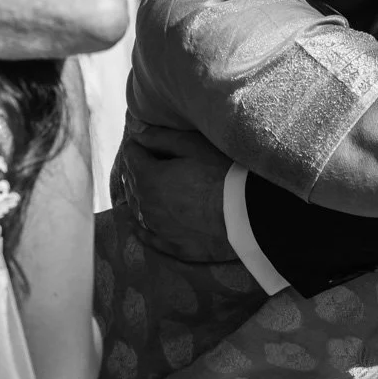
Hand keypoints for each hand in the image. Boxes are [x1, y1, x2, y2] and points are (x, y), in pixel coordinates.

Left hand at [117, 125, 237, 262]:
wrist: (246, 216)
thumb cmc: (222, 174)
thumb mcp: (192, 146)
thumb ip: (160, 138)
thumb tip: (137, 132)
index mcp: (148, 177)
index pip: (131, 155)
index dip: (137, 145)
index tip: (144, 142)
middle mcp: (145, 204)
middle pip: (131, 182)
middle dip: (135, 169)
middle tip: (146, 160)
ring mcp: (157, 228)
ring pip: (137, 208)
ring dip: (137, 195)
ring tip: (142, 186)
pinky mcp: (172, 247)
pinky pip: (146, 236)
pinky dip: (139, 226)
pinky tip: (135, 223)